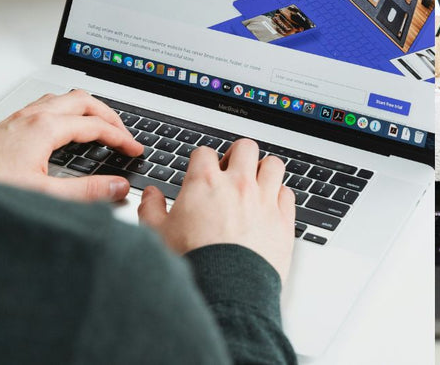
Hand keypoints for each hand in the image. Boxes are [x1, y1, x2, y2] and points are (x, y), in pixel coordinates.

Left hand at [0, 90, 141, 201]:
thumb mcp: (43, 193)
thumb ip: (86, 191)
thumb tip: (118, 186)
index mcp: (46, 128)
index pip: (96, 125)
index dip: (121, 137)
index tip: (134, 150)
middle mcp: (33, 116)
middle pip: (84, 101)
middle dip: (109, 116)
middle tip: (124, 134)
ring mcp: (20, 117)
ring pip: (64, 99)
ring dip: (88, 109)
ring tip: (100, 126)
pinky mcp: (9, 124)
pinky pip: (47, 105)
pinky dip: (67, 112)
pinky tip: (64, 128)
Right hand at [137, 139, 296, 283]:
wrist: (225, 291)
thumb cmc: (193, 264)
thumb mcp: (157, 235)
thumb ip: (151, 209)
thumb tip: (151, 195)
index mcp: (205, 183)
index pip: (205, 152)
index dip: (201, 161)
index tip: (201, 172)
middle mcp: (238, 185)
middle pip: (245, 147)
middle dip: (237, 156)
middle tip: (231, 171)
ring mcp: (264, 200)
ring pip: (273, 165)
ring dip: (264, 171)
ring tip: (255, 184)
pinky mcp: (284, 220)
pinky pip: (288, 194)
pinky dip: (279, 196)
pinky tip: (270, 207)